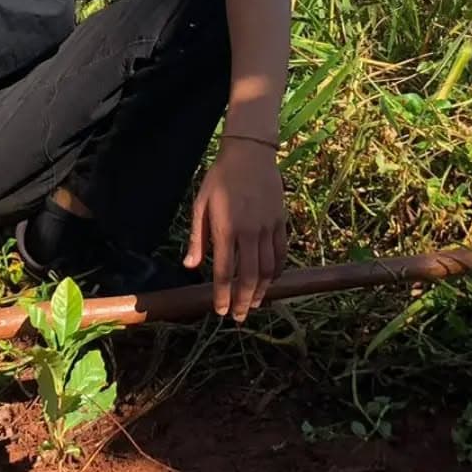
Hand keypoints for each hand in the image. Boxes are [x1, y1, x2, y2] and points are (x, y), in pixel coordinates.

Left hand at [184, 139, 286, 322]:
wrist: (250, 154)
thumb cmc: (220, 178)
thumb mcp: (201, 204)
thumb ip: (198, 238)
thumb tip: (190, 266)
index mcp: (226, 228)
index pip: (224, 271)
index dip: (223, 294)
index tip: (221, 310)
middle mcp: (249, 231)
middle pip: (248, 276)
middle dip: (243, 300)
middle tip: (239, 317)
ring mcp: (267, 227)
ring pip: (268, 268)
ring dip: (261, 290)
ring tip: (254, 304)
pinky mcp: (280, 221)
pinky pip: (281, 253)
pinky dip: (277, 271)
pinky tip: (270, 281)